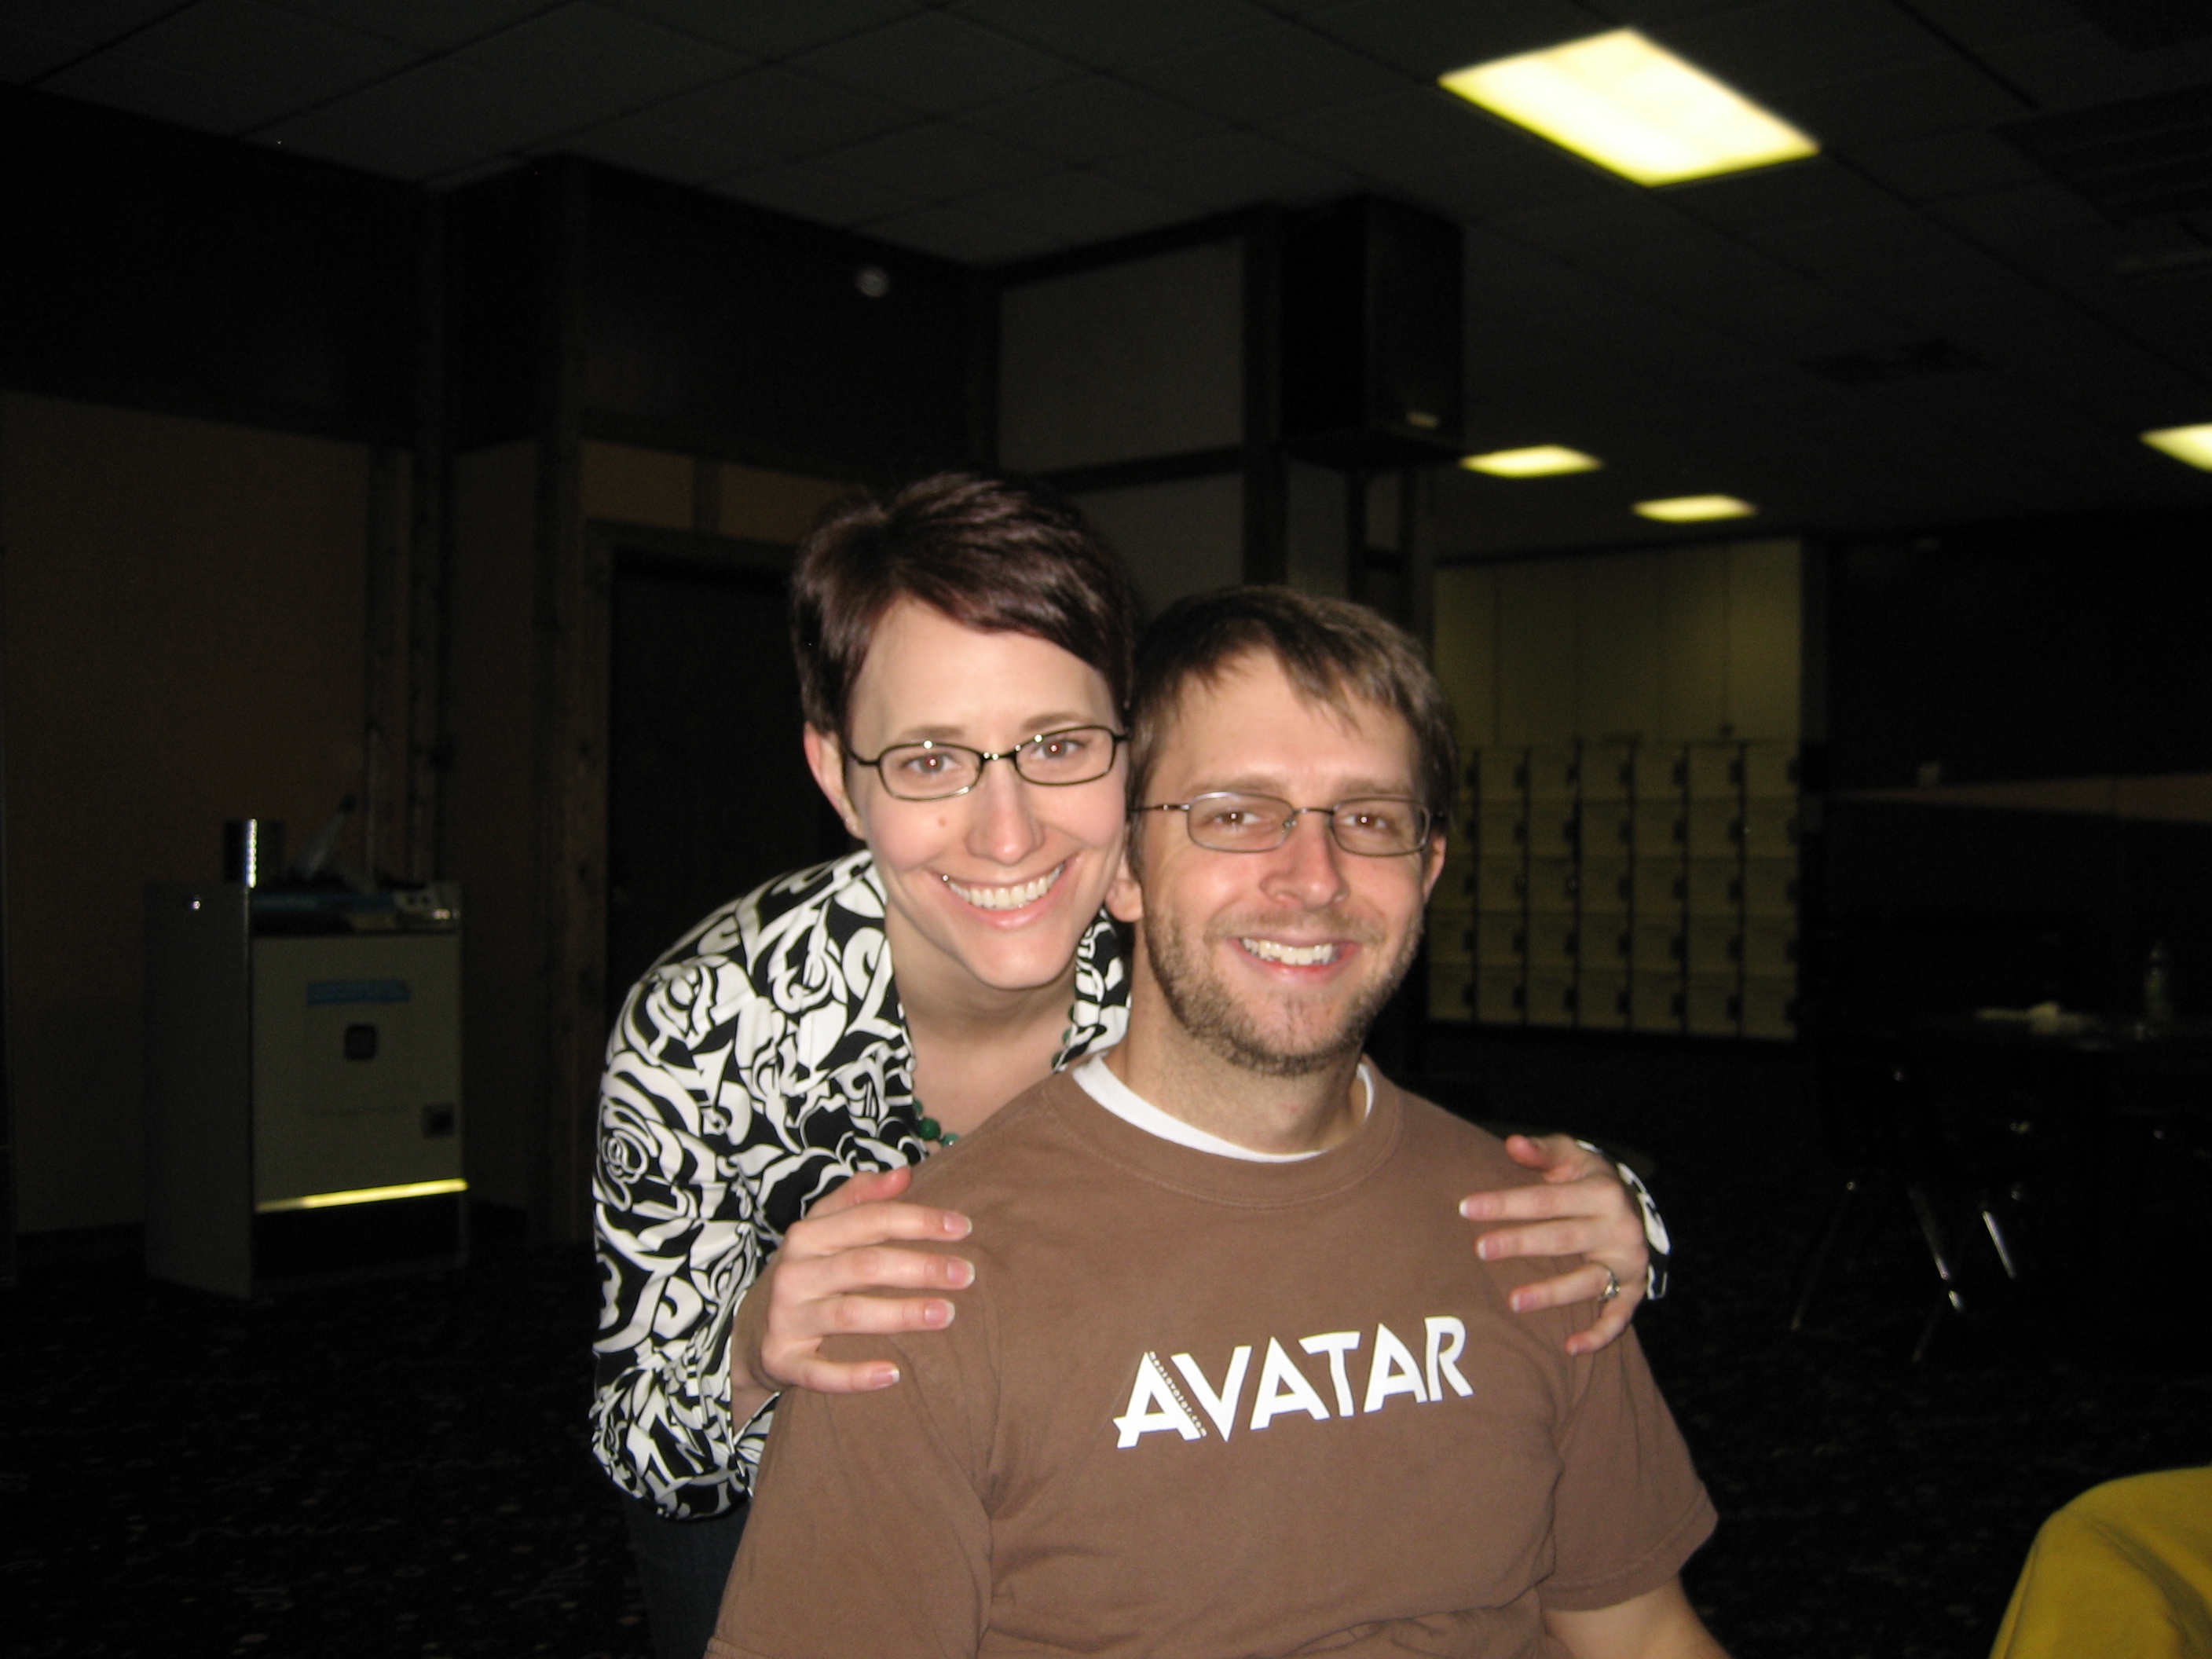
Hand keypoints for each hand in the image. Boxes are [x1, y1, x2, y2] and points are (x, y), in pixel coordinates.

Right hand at [730, 1166, 974, 1404]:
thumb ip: (859, 1199)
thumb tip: (904, 1174)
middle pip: (865, 1265)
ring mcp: (786, 1319)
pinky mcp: (782, 1361)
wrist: (746, 1332)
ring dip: (900, 1314)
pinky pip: (819, 1372)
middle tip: (966, 1274)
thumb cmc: (803, 1274)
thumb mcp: (820, 1230)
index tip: (963, 1227)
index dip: (918, 1220)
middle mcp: (795, 1274)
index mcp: (807, 1235)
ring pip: (848, 1314)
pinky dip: (854, 1375)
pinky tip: (892, 1375)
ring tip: (946, 1314)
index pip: (870, 1220)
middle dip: (920, 1267)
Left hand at [1459, 1135, 1649, 1356]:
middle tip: (1481, 1248)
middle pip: (1563, 1239)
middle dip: (1521, 1243)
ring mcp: (1628, 1262)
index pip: (1546, 1200)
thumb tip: (1512, 1143)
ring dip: (1552, 1294)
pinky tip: (1572, 1347)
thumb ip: (1542, 1152)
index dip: (1506, 1203)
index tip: (1467, 1208)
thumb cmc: (1588, 1179)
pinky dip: (1600, 1334)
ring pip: (1587, 1281)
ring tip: (1513, 1301)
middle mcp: (1619, 1228)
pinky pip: (1619, 1316)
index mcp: (1602, 1192)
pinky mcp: (1634, 1289)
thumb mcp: (1571, 1157)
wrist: (1635, 1206)